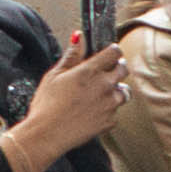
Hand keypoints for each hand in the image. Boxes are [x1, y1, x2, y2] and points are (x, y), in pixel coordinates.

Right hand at [2, 36, 131, 171]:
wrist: (47, 134)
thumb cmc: (47, 104)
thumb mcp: (54, 75)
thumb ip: (71, 55)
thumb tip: (79, 37)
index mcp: (90, 71)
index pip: (114, 52)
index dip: (112, 51)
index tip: (108, 53)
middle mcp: (105, 86)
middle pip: (123, 70)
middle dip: (116, 68)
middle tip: (103, 73)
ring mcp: (110, 104)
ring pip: (124, 91)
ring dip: (115, 90)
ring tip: (97, 95)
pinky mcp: (111, 121)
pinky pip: (116, 111)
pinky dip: (108, 110)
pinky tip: (92, 112)